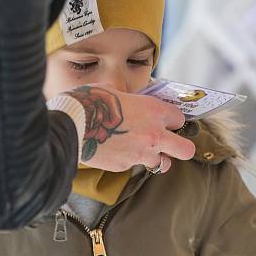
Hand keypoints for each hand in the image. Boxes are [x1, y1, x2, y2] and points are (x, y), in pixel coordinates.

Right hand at [64, 84, 194, 172]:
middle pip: (185, 149)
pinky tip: (116, 150)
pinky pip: (134, 165)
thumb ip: (128, 97)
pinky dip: (129, 160)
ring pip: (162, 163)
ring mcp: (140, 153)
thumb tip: (127, 98)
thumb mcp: (112, 89)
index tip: (164, 120)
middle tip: (168, 143)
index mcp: (153, 110)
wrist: (70, 126)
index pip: (179, 119)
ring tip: (140, 149)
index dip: (172, 120)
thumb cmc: (89, 102)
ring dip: (155, 156)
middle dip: (180, 147)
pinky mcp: (125, 166)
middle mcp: (153, 134)